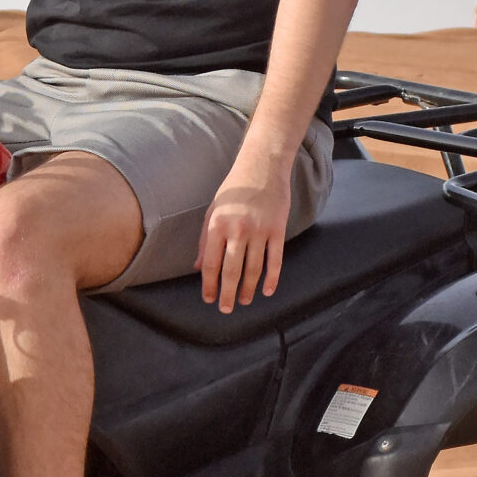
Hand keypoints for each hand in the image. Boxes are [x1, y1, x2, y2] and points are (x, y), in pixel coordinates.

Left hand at [196, 159, 291, 312]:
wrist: (262, 167)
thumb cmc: (234, 189)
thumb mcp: (213, 210)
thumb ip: (206, 240)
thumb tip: (198, 267)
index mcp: (218, 225)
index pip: (212, 263)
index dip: (209, 284)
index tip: (209, 298)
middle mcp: (238, 229)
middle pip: (232, 270)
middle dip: (228, 293)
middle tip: (226, 309)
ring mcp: (260, 230)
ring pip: (254, 269)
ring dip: (248, 289)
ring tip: (244, 301)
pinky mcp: (278, 229)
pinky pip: (275, 260)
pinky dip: (272, 278)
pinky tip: (268, 291)